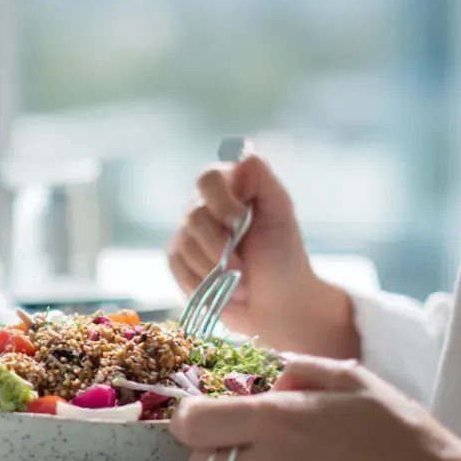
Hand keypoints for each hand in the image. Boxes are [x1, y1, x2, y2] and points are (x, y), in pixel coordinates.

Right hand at [166, 154, 357, 357]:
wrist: (277, 303)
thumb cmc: (283, 257)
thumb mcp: (281, 214)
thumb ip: (263, 180)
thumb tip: (243, 156)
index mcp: (230, 189)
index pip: (208, 179)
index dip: (219, 201)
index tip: (240, 222)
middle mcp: (204, 206)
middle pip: (193, 217)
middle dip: (219, 248)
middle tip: (244, 268)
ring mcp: (188, 234)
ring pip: (184, 245)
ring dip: (215, 271)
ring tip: (239, 284)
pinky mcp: (178, 260)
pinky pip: (177, 266)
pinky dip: (200, 282)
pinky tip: (220, 289)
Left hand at [171, 355, 460, 460]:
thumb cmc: (402, 433)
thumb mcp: (352, 379)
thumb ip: (297, 370)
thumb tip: (267, 377)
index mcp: (274, 420)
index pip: (192, 423)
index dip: (192, 416)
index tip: (208, 411)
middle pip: (199, 460)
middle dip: (213, 445)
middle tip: (249, 434)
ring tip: (287, 459)